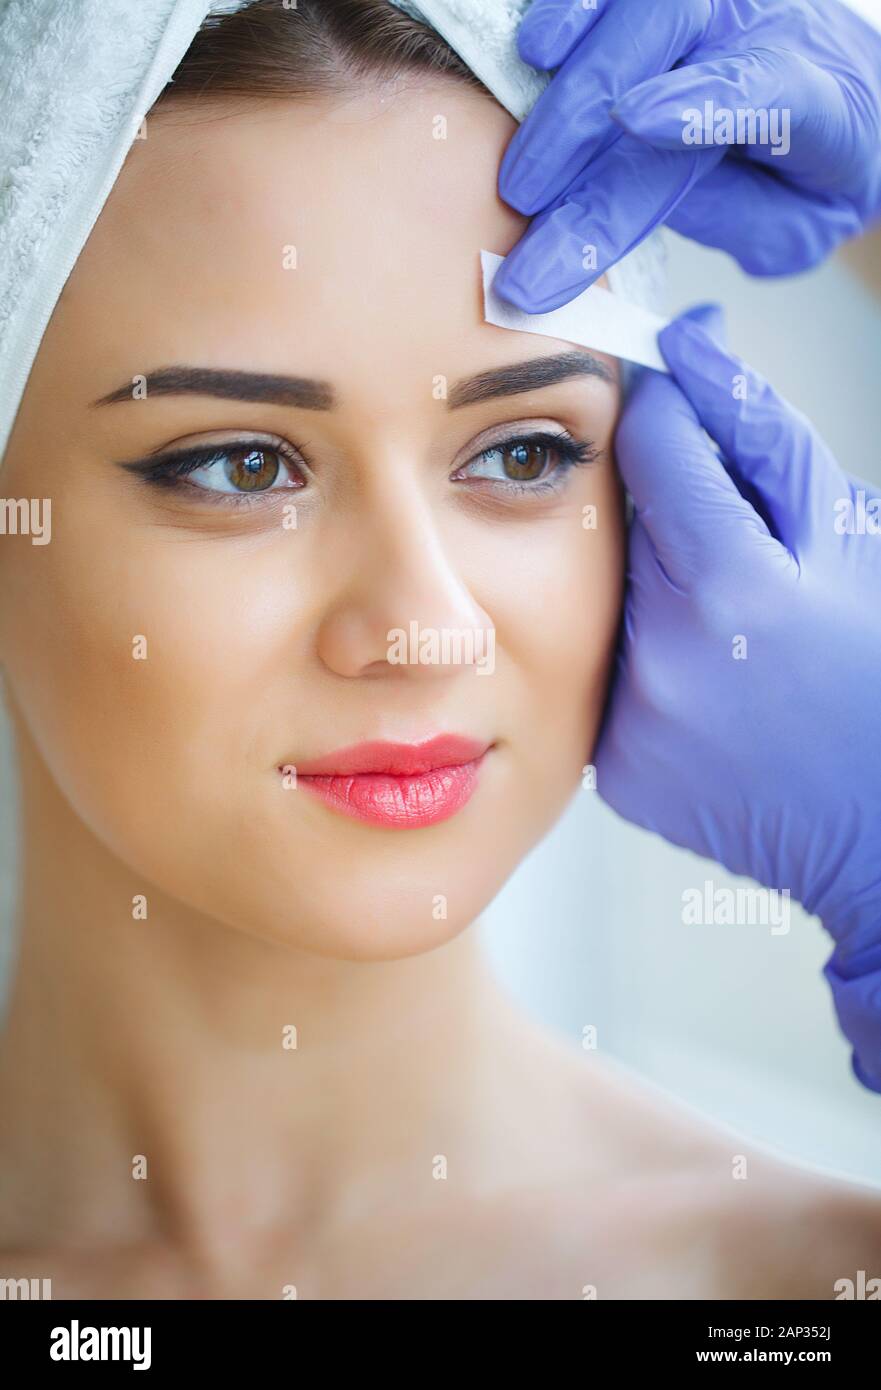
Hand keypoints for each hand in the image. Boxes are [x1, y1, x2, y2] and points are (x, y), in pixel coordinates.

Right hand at [495, 0, 880, 310]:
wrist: (846, 110)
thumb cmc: (813, 180)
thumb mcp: (791, 228)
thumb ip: (728, 218)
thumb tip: (634, 206)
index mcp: (816, 97)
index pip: (759, 87)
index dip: (699, 100)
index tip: (635, 122)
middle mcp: (764, 31)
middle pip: (670, 41)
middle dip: (582, 119)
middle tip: (523, 198)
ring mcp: (720, 8)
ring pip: (639, 14)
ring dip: (565, 84)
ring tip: (520, 161)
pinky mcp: (674, 6)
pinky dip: (570, 15)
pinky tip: (534, 51)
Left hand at [594, 304, 880, 1091]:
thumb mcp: (849, 536)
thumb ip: (761, 434)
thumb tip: (688, 345)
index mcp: (733, 585)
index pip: (649, 446)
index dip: (664, 413)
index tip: (673, 405)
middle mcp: (663, 657)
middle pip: (622, 529)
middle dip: (671, 520)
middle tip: (733, 552)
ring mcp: (633, 725)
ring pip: (610, 605)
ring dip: (658, 596)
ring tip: (733, 633)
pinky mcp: (615, 771)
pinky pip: (611, 680)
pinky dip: (651, 667)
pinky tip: (713, 688)